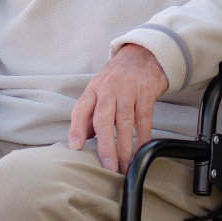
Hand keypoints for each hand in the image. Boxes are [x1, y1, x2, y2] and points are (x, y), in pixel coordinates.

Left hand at [68, 44, 169, 172]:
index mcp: (93, 89)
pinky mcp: (146, 92)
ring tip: (125, 166)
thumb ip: (90, 115)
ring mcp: (128, 90)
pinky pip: (144, 118)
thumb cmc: (118, 77)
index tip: (75, 147)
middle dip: (105, 144)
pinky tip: (141, 150)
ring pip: (124, 120)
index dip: (77, 129)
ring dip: (125, 146)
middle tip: (108, 166)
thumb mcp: (99, 90)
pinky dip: (143, 136)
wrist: (143, 54)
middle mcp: (108, 89)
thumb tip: (81, 140)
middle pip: (103, 117)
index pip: (81, 109)